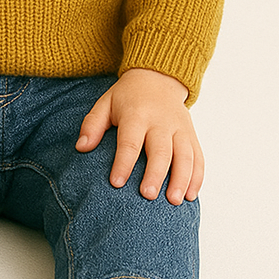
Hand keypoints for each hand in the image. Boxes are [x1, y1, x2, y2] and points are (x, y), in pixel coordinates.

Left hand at [76, 68, 201, 204]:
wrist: (157, 78)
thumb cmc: (127, 96)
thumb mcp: (105, 103)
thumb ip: (92, 124)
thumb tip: (80, 147)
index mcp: (136, 114)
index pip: (130, 142)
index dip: (123, 163)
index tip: (116, 183)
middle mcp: (160, 122)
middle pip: (160, 150)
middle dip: (155, 174)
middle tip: (148, 195)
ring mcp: (180, 129)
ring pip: (185, 156)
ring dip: (181, 179)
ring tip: (174, 201)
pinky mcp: (192, 135)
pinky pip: (198, 158)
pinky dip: (197, 177)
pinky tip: (191, 195)